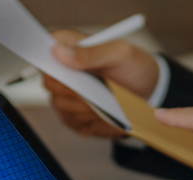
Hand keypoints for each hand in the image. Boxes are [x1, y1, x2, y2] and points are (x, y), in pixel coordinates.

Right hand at [45, 29, 159, 137]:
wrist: (148, 92)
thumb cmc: (134, 67)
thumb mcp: (119, 55)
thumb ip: (91, 53)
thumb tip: (59, 52)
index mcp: (69, 45)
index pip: (45, 51)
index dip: (50, 62)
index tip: (69, 73)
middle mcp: (62, 70)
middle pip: (51, 83)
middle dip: (76, 90)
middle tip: (99, 90)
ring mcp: (64, 94)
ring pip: (62, 106)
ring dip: (88, 107)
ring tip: (109, 101)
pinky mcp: (72, 115)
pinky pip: (74, 122)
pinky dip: (92, 120)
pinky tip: (107, 113)